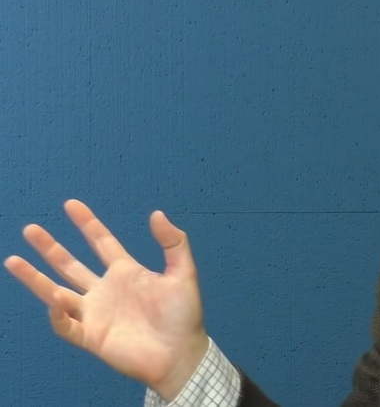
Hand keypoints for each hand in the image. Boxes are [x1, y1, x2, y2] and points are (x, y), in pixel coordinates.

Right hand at [4, 199, 208, 400]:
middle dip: (50, 248)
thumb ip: (174, 243)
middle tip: (30, 229)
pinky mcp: (92, 337)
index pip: (102, 243)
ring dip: (36, 278)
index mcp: (127, 272)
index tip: (71, 204)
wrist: (181, 354)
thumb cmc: (184, 315)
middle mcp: (106, 290)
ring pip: (57, 293)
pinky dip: (57, 315)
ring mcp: (97, 313)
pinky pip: (66, 326)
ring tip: (13, 260)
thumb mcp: (183, 273)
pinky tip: (53, 301)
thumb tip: (157, 214)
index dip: (87, 224)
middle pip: (70, 265)